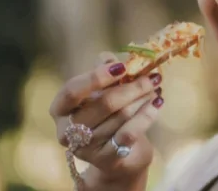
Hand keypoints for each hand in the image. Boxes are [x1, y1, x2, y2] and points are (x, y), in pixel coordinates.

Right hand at [49, 52, 163, 184]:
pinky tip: (158, 103)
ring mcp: (85, 148)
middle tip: (152, 77)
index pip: (72, 90)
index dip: (97, 77)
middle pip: (104, 103)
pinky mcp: (106, 160)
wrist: (117, 157)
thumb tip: (109, 57)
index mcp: (60, 109)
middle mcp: (67, 131)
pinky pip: (130, 132)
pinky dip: (147, 115)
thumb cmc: (107, 118)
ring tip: (156, 88)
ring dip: (143, 98)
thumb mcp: (102, 93)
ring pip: (121, 116)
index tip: (122, 66)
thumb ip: (105, 74)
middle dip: (132, 87)